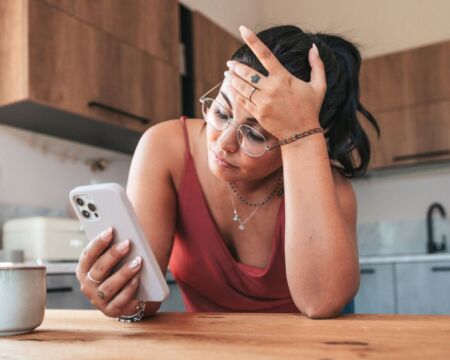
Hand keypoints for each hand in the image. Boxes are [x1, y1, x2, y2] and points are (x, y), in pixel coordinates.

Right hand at [75, 227, 142, 317]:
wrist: (128, 295)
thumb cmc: (119, 270)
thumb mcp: (114, 258)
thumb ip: (113, 247)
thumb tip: (123, 232)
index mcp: (84, 270)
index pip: (88, 255)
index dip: (98, 242)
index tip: (111, 230)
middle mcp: (87, 286)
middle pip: (99, 269)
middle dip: (114, 254)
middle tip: (128, 243)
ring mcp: (98, 300)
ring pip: (109, 286)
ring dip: (124, 272)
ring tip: (138, 261)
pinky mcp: (111, 310)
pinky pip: (120, 300)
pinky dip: (129, 288)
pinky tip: (138, 278)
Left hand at [224, 25, 326, 139]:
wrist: (302, 133)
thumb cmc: (310, 109)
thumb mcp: (319, 86)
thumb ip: (317, 65)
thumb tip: (313, 48)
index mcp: (283, 78)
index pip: (265, 55)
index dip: (253, 41)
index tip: (243, 30)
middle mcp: (271, 88)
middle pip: (247, 73)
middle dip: (236, 67)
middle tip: (230, 64)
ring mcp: (263, 101)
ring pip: (242, 87)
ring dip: (233, 79)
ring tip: (228, 74)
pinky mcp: (258, 113)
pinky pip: (243, 101)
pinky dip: (236, 94)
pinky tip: (232, 89)